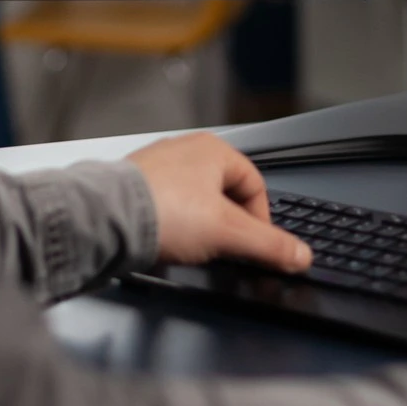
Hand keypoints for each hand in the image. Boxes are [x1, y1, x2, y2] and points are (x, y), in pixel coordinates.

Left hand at [128, 133, 310, 273]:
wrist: (106, 220)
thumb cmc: (163, 213)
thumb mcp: (229, 234)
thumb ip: (269, 246)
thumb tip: (300, 255)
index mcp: (212, 150)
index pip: (254, 185)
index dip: (261, 220)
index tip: (256, 246)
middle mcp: (183, 150)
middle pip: (224, 193)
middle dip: (228, 224)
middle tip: (225, 249)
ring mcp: (156, 166)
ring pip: (194, 200)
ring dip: (200, 224)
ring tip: (194, 246)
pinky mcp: (135, 185)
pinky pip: (166, 205)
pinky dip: (173, 224)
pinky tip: (168, 240)